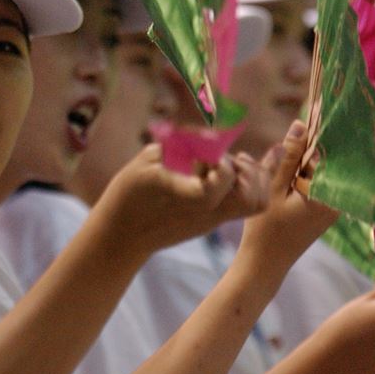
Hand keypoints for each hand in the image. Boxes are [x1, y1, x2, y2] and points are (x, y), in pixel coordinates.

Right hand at [94, 144, 268, 257]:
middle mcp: (209, 213)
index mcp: (192, 198)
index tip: (201, 156)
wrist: (119, 240)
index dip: (220, 159)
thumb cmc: (126, 199)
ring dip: (248, 180)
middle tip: (223, 160)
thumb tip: (199, 133)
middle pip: (253, 196)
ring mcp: (212, 221)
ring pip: (254, 204)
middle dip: (245, 170)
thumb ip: (175, 146)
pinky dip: (241, 187)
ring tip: (228, 166)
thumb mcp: (144, 164)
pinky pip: (241, 207)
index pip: (226, 176)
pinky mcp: (209, 223)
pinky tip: (220, 172)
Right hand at [239, 120, 337, 271]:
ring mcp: (333, 205)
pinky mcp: (325, 209)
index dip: (328, 124)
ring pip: (327, 168)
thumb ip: (289, 157)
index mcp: (327, 192)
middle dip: (322, 136)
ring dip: (314, 151)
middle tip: (313, 110)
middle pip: (334, 157)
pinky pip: (322, 180)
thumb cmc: (265, 228)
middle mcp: (337, 198)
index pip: (334, 149)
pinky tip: (296, 156)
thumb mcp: (273, 187)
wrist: (265, 264)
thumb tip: (301, 124)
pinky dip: (310, 167)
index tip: (322, 102)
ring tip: (301, 130)